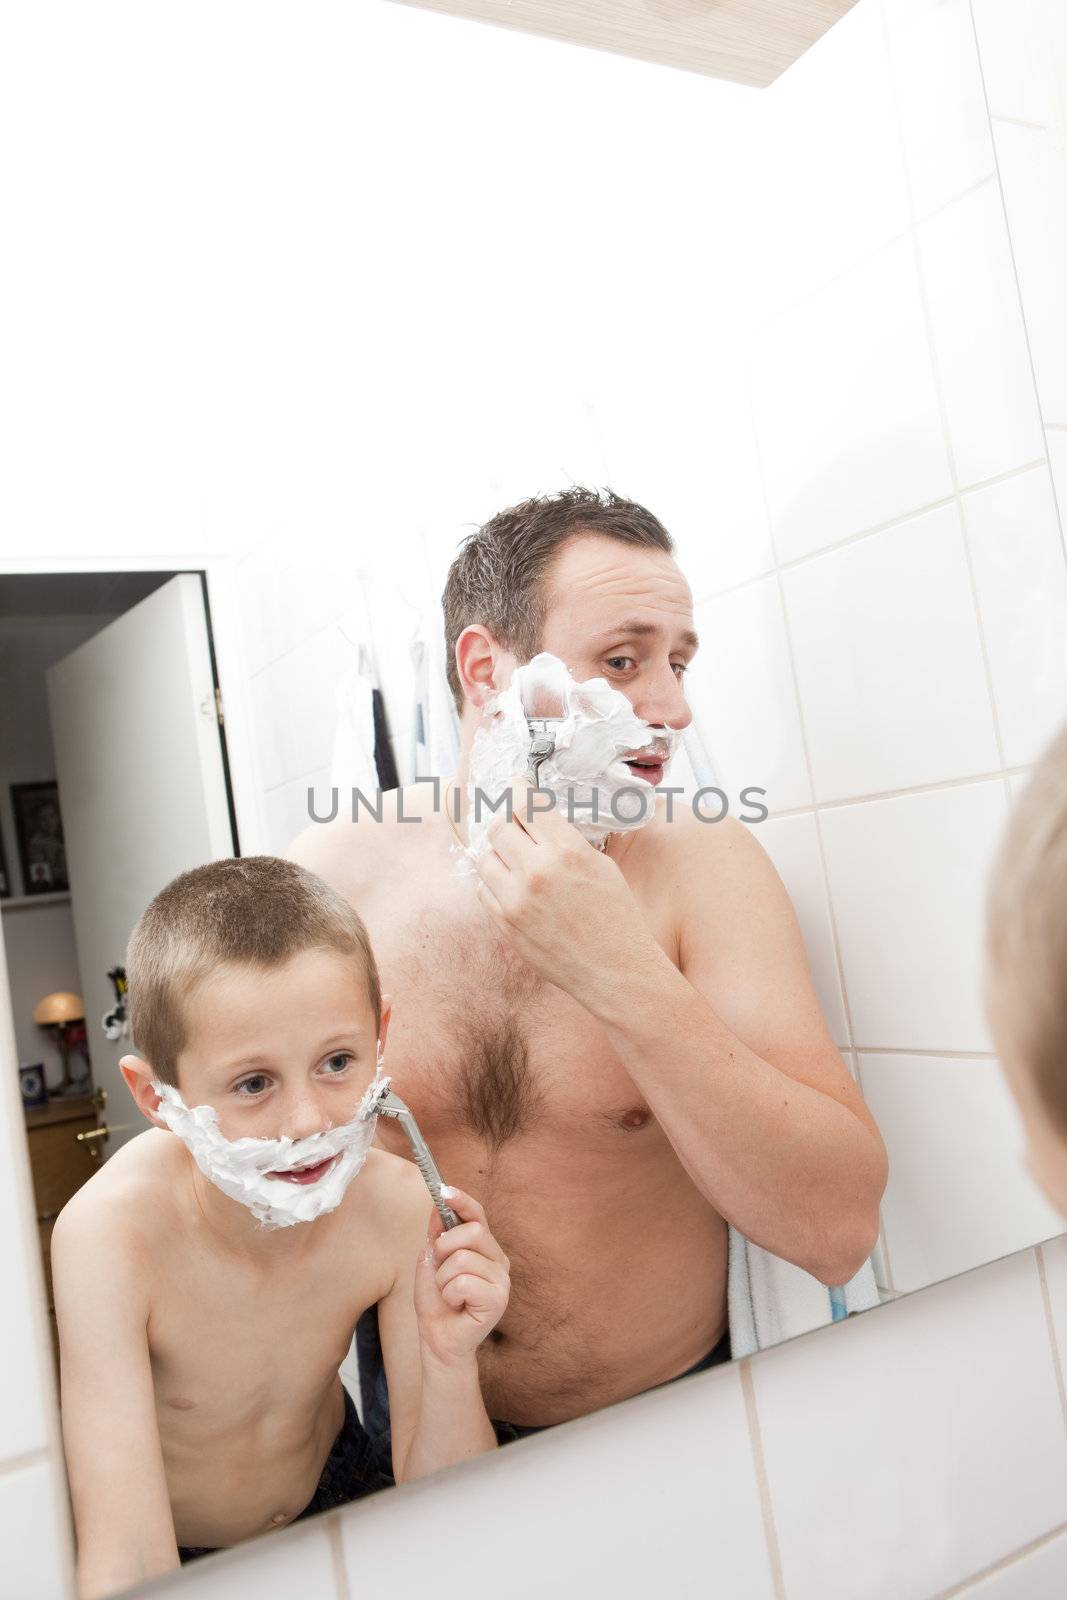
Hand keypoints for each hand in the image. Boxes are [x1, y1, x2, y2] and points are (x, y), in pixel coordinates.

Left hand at [413, 1187, 509, 1367]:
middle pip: (471, 1232)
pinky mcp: (499, 1300)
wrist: (438, 1339)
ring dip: (443, 1278)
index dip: (462, 1201)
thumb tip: (438, 1205)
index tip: (444, 1190)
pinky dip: (449, 1293)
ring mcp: (502, 1280)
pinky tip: (456, 1304)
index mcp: (484, 1247)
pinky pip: (463, 1282)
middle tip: (439, 1267)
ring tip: (448, 1293)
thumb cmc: (437, 1302)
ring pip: (462, 1259)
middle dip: (444, 1247)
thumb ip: (437, 1234)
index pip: (477, 1215)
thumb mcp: (431, 1261)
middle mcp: (498, 1259)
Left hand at [473, 772, 662, 999]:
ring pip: (484, 857)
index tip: (515, 786)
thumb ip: (564, 840)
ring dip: (496, 854)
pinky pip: (483, 890)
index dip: (518, 790)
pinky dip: (493, 883)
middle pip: (499, 827)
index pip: (527, 804)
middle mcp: (537, 871)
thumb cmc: (615, 916)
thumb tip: (536, 818)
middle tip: (514, 825)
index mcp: (566, 851)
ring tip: (513, 859)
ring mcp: (516, 899)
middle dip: (506, 822)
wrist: (614, 969)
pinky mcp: (504, 923)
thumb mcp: (599, 865)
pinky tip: (510, 885)